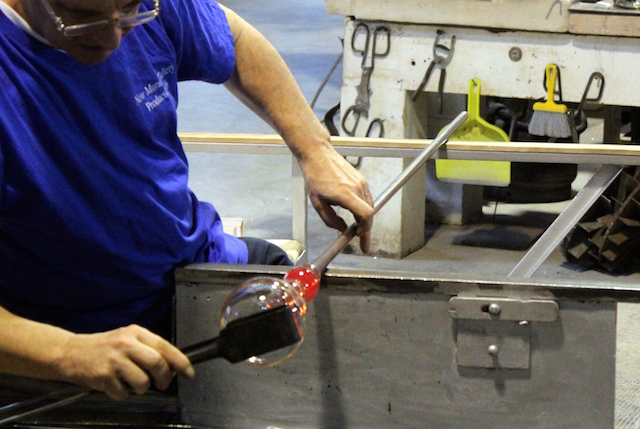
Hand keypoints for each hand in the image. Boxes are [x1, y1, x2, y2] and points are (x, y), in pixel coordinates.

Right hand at [56, 325, 194, 400]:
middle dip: (164, 378)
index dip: (180, 362)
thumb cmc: (104, 347)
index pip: (165, 347)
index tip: (189, 372)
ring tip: (130, 382)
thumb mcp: (127, 339)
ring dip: (140, 388)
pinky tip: (115, 385)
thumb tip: (172, 366)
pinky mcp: (103, 377)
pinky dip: (122, 394)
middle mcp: (126, 345)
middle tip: (161, 383)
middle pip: (158, 364)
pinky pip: (123, 394)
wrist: (70, 352)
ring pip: (143, 382)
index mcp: (136, 333)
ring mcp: (114, 361)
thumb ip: (148, 348)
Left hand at [299, 145, 374, 252]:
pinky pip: (367, 198)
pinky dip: (364, 209)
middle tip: (363, 243)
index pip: (365, 214)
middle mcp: (357, 188)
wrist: (318, 154)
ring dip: (365, 220)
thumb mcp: (317, 203)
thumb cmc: (315, 177)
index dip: (365, 229)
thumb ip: (330, 219)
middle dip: (367, 229)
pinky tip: (357, 215)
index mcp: (345, 194)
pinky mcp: (361, 179)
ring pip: (370, 206)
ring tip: (359, 230)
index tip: (360, 238)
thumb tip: (342, 230)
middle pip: (370, 213)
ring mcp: (361, 182)